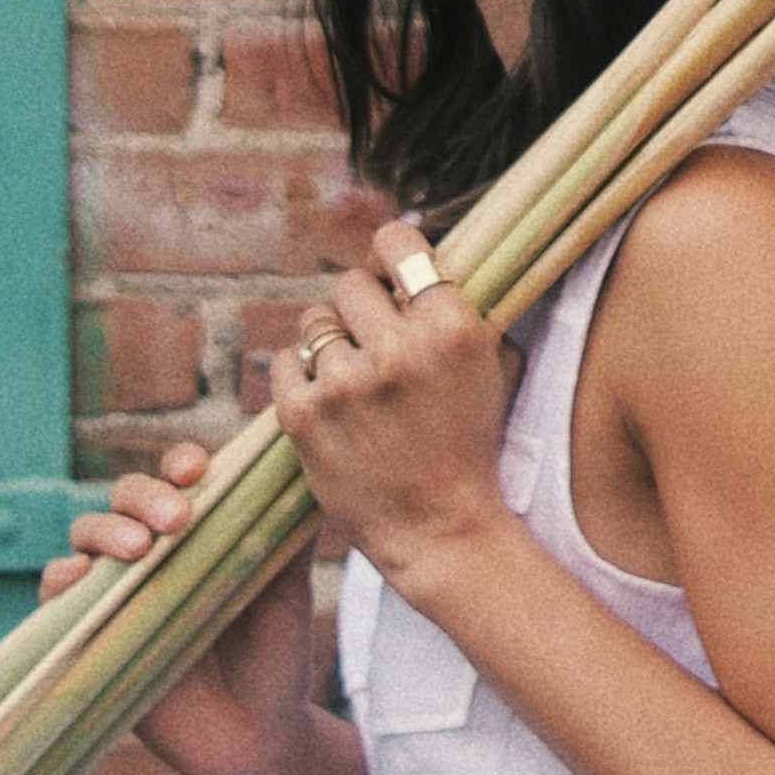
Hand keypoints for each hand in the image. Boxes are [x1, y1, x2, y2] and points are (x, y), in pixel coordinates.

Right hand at [41, 447, 316, 774]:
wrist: (255, 741)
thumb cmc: (276, 660)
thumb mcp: (288, 597)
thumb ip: (290, 538)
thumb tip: (310, 470)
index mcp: (200, 532)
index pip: (178, 478)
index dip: (180, 464)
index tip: (197, 471)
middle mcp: (152, 554)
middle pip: (125, 498)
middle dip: (143, 497)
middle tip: (176, 520)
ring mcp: (117, 593)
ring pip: (86, 537)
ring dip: (103, 532)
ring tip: (136, 549)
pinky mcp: (90, 636)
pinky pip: (57, 600)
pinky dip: (60, 581)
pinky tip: (77, 579)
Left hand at [270, 248, 512, 599]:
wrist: (440, 529)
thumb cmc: (469, 443)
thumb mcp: (489, 365)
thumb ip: (455, 309)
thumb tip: (417, 258)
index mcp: (450, 329)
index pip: (399, 244)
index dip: (391, 253)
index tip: (389, 271)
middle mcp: (397, 350)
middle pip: (350, 283)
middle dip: (362, 307)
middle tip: (375, 338)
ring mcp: (345, 383)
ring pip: (315, 323)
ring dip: (333, 344)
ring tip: (355, 379)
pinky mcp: (303, 416)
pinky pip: (285, 361)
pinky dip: (302, 374)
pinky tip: (328, 397)